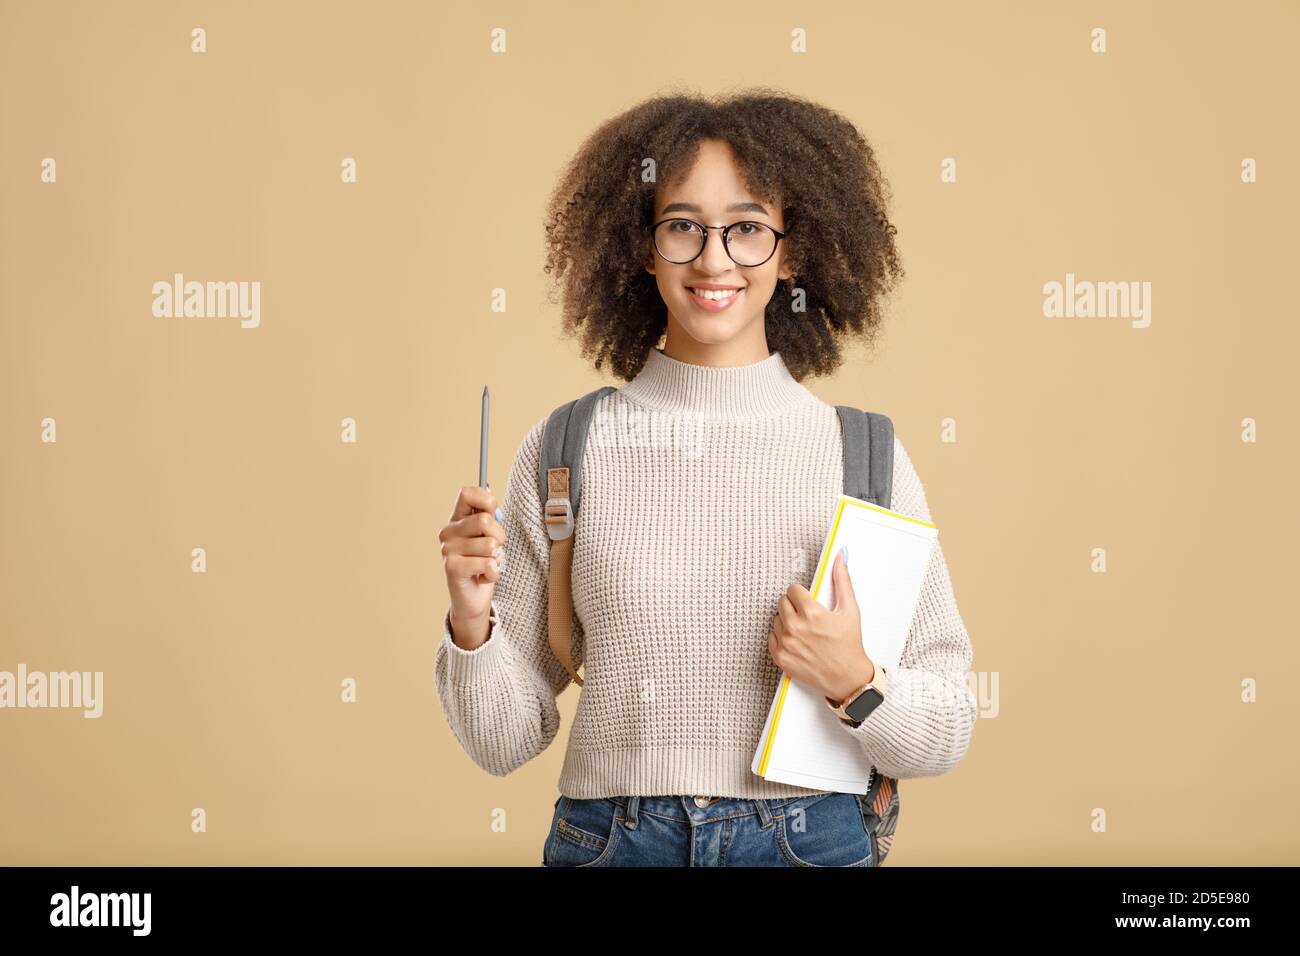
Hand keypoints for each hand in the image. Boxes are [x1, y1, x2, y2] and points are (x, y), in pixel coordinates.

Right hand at [439, 485, 505, 648]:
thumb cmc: (483, 564)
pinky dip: (493, 573)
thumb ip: (489, 517)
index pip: (467, 493)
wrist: (473, 599)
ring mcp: (448, 550)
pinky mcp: (452, 568)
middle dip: (500, 537)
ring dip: (496, 558)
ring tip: (486, 565)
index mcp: (456, 519)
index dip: (486, 500)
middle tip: (494, 550)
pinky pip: (487, 563)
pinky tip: (482, 577)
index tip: (493, 515)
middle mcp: (448, 532)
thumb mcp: (488, 537)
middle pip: (485, 520)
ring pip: (489, 544)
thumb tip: (490, 496)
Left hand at [767, 548, 875, 702]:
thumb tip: (840, 556)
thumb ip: (842, 580)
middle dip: (794, 605)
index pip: (792, 590)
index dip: (802, 594)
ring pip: (776, 619)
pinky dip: (781, 637)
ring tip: (804, 629)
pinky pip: (771, 637)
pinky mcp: (780, 657)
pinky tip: (796, 640)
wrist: (847, 679)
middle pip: (782, 602)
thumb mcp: (850, 610)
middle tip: (807, 615)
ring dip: (787, 620)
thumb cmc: (850, 645)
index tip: (809, 601)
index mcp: (812, 613)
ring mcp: (786, 644)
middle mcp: (796, 628)